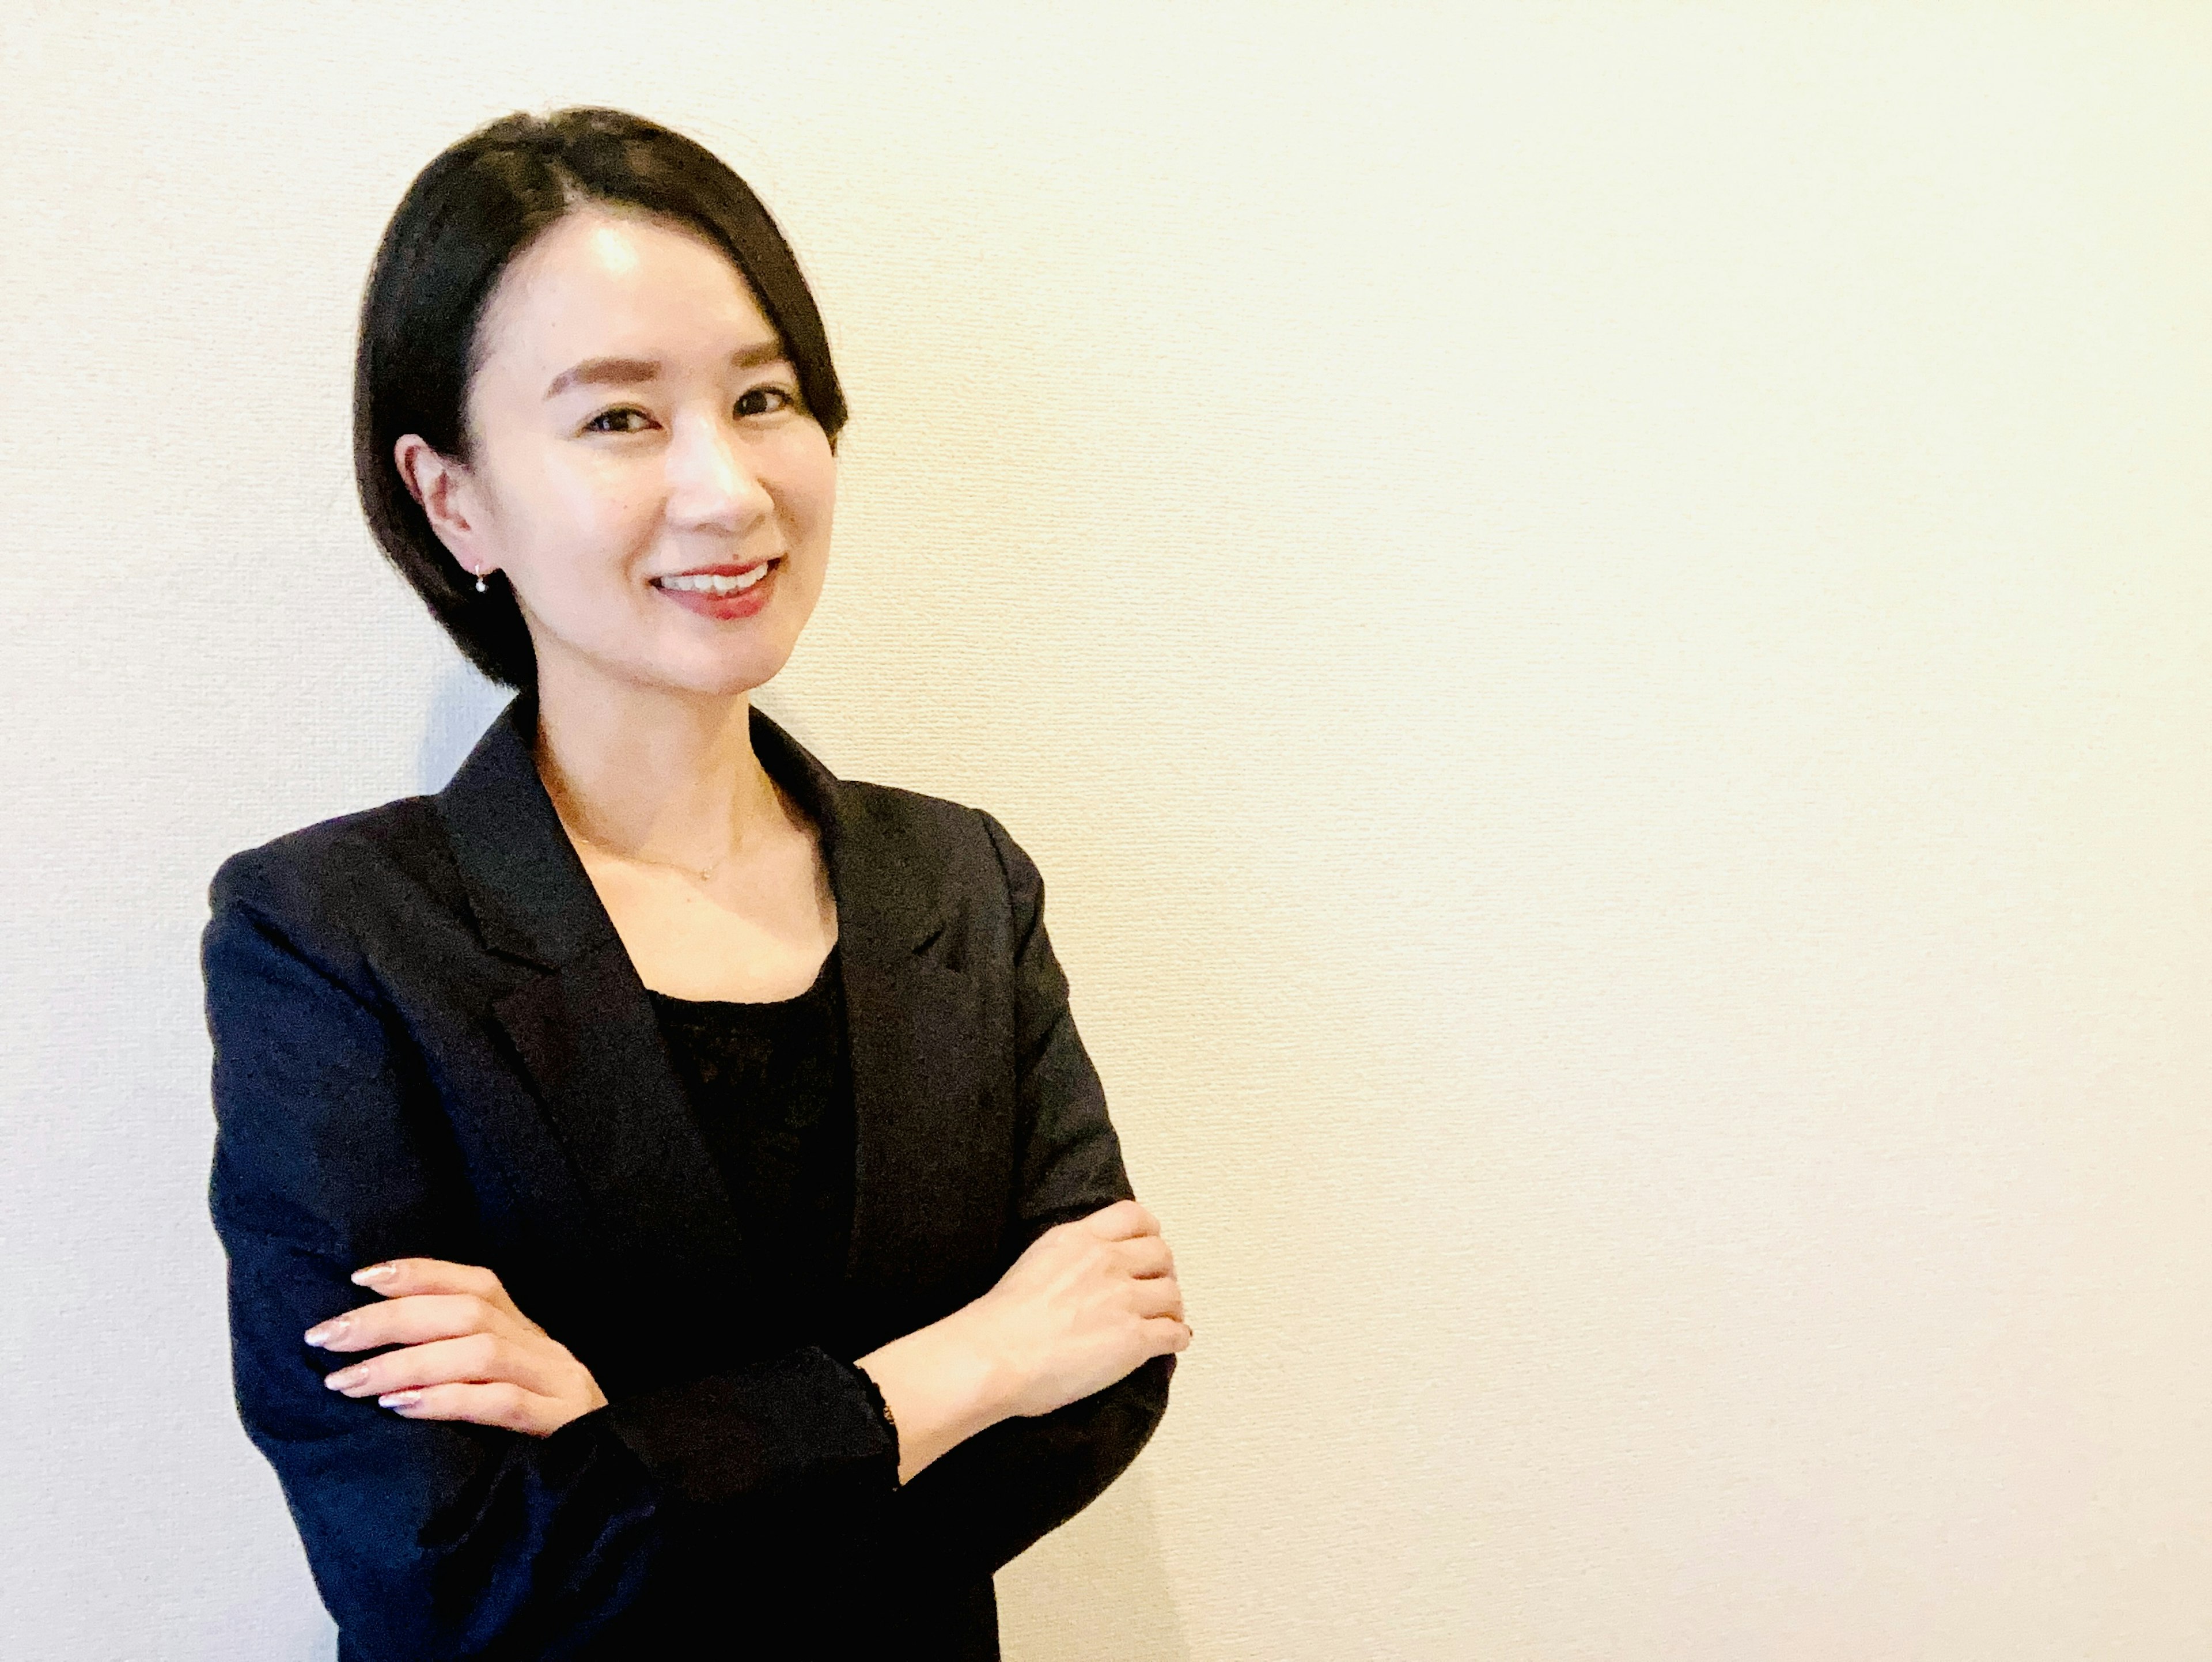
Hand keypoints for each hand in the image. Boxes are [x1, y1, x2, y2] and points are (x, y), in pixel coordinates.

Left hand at [303, 1258, 608, 1436]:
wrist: (615, 1484)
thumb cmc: (536, 1440)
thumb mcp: (503, 1390)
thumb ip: (460, 1366)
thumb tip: (372, 1352)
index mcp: (528, 1334)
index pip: (476, 1283)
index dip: (420, 1272)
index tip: (359, 1278)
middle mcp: (544, 1349)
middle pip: (467, 1312)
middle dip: (389, 1319)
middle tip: (326, 1337)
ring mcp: (556, 1385)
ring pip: (479, 1353)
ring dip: (404, 1362)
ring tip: (347, 1381)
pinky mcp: (561, 1426)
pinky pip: (499, 1403)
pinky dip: (444, 1400)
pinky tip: (398, 1407)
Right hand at [957, 1198, 1190, 1420]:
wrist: (995, 1355)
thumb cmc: (1000, 1321)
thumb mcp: (1035, 1261)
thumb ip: (1068, 1256)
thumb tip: (1082, 1271)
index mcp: (1079, 1238)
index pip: (1133, 1216)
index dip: (1148, 1233)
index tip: (1147, 1247)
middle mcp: (1107, 1261)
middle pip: (1161, 1254)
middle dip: (1162, 1272)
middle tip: (1154, 1289)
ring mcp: (1124, 1299)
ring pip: (1172, 1294)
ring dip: (1171, 1308)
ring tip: (1164, 1320)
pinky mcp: (1134, 1339)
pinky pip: (1174, 1333)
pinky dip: (1177, 1338)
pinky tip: (1170, 1345)